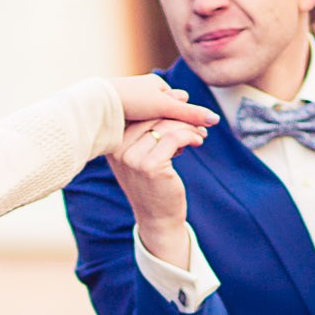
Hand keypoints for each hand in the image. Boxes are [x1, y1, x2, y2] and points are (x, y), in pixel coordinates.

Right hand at [105, 77, 215, 274]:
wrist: (159, 218)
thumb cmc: (155, 183)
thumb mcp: (145, 154)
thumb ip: (147, 130)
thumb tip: (173, 96)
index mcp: (113, 143)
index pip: (140, 113)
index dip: (164, 108)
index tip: (183, 111)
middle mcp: (118, 149)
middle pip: (153, 116)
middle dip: (179, 117)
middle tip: (198, 123)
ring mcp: (132, 158)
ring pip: (165, 125)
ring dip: (188, 127)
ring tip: (201, 134)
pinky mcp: (150, 166)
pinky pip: (175, 138)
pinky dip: (191, 136)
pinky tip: (198, 142)